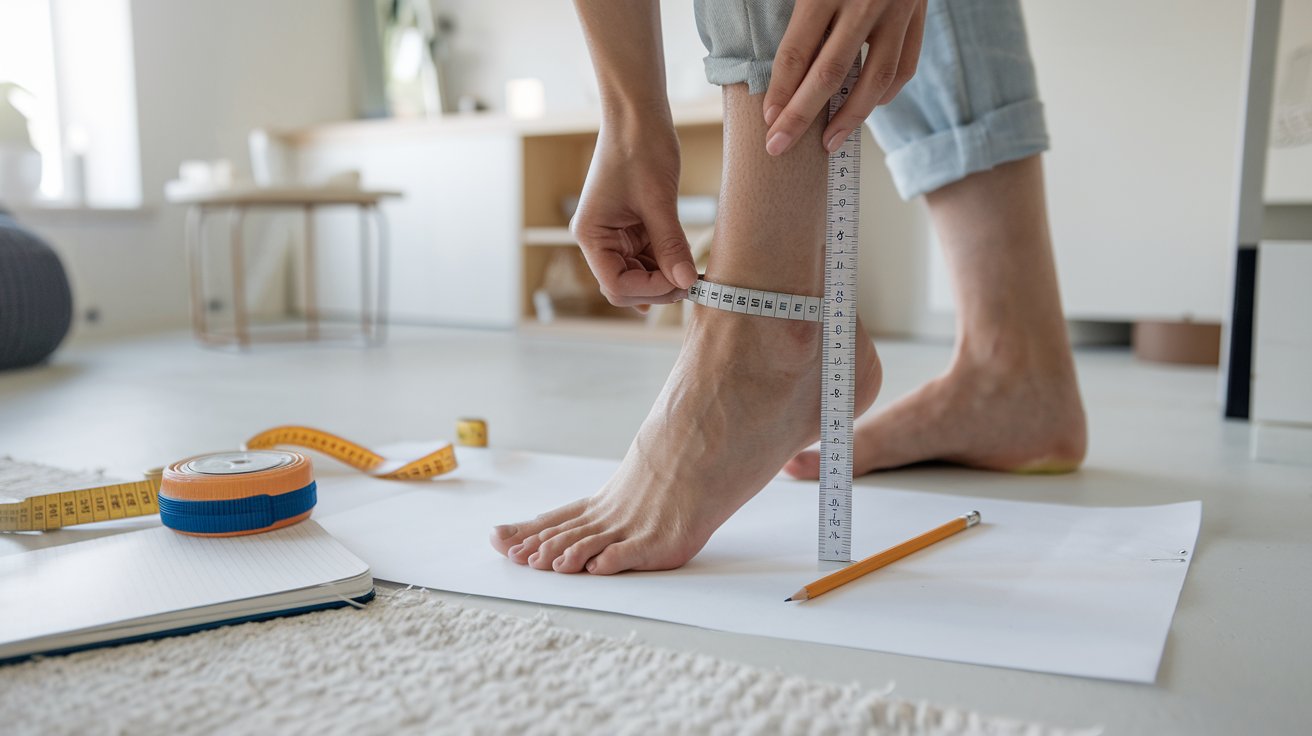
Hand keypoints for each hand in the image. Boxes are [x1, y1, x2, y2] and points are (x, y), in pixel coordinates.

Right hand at [572, 122, 697, 310]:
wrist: (639, 114)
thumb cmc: (640, 148)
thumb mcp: (658, 201)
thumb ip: (670, 246)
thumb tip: (686, 283)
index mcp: (591, 234)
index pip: (615, 284)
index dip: (648, 290)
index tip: (681, 282)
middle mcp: (598, 240)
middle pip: (626, 286)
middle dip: (658, 288)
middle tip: (692, 282)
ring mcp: (615, 236)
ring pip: (640, 275)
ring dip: (665, 278)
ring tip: (694, 273)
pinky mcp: (632, 229)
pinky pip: (648, 258)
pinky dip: (667, 264)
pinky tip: (687, 263)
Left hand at [762, 0, 925, 155]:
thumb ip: (795, 8)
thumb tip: (771, 50)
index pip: (796, 52)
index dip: (780, 90)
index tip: (768, 119)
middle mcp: (864, 2)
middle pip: (829, 73)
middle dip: (801, 116)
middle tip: (779, 147)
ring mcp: (897, 11)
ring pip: (875, 79)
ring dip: (850, 117)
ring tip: (828, 143)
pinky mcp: (920, 15)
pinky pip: (905, 65)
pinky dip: (887, 93)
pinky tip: (867, 109)